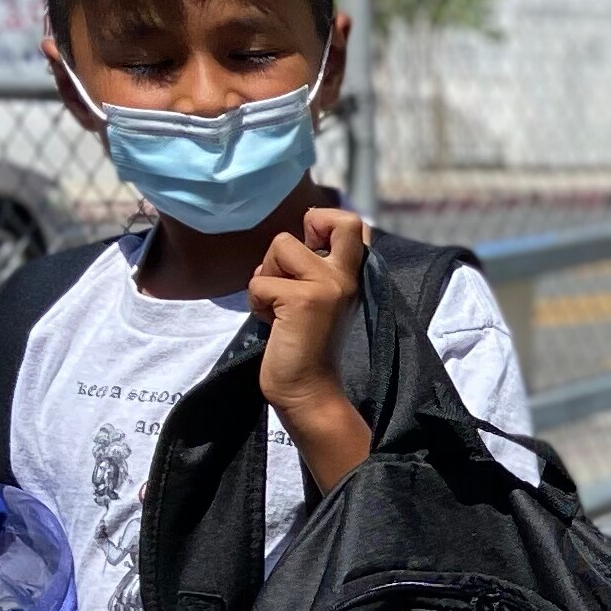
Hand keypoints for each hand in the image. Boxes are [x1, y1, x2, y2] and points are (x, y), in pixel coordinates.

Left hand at [249, 204, 371, 488]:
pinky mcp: (303, 300)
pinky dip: (257, 302)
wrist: (308, 391)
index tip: (310, 250)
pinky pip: (261, 281)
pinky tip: (272, 324)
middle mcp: (347, 277)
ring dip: (267, 275)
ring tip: (278, 308)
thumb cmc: (305, 347)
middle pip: (337, 219)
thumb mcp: (319, 300)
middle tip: (298, 262)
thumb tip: (292, 240)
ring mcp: (328, 286)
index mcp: (353, 277)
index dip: (325, 222)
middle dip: (311, 225)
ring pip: (281, 245)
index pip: (353, 224)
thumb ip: (314, 270)